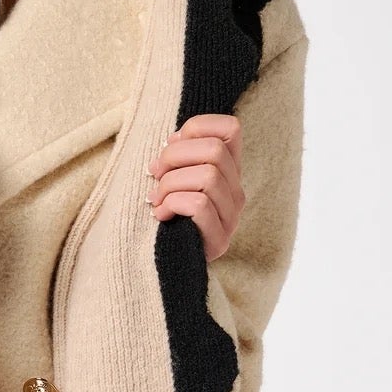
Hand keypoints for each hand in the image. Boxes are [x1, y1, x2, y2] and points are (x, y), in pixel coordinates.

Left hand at [146, 113, 244, 261]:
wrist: (164, 264)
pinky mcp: (219, 240)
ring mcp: (231, 217)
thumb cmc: (163, 214)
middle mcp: (236, 191)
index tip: (172, 144)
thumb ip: (177, 156)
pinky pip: (199, 205)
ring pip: (208, 176)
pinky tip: (160, 215)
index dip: (197, 127)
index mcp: (228, 171)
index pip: (231, 128)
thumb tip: (172, 140)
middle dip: (174, 156)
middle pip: (215, 150)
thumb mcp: (170, 176)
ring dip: (170, 184)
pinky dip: (172, 204)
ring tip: (156, 199)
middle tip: (155, 174)